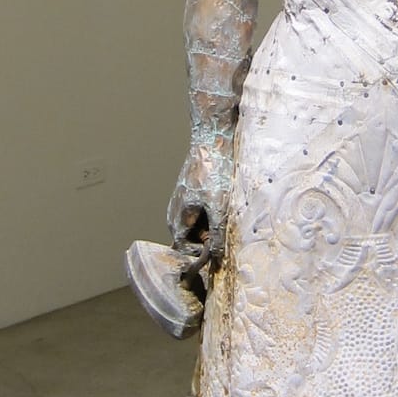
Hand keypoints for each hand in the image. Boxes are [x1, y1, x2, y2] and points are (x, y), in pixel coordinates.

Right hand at [167, 137, 232, 257]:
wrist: (211, 141)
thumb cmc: (214, 172)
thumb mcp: (219, 207)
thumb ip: (216, 234)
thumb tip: (214, 255)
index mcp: (177, 221)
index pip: (184, 251)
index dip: (201, 253)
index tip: (218, 245)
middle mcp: (174, 214)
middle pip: (190, 239)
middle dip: (207, 239)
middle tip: (223, 228)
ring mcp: (180, 204)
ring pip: (195, 226)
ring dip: (209, 226)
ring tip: (223, 213)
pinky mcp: (188, 195)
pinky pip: (197, 214)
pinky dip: (209, 214)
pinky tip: (221, 203)